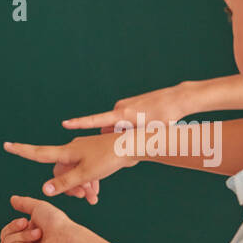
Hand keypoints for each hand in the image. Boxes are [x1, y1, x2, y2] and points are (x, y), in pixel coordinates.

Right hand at [0, 194, 75, 242]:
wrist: (64, 238)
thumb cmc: (56, 224)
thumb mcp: (38, 207)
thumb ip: (24, 203)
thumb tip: (12, 199)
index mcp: (29, 233)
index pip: (7, 231)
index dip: (12, 225)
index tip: (24, 221)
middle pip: (4, 238)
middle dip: (15, 230)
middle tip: (29, 226)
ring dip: (21, 237)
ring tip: (37, 236)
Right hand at [3, 130, 136, 202]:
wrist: (134, 146)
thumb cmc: (110, 157)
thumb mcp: (86, 174)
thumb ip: (65, 183)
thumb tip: (44, 190)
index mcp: (67, 152)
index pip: (38, 153)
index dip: (21, 151)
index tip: (6, 145)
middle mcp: (72, 150)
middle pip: (59, 172)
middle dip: (65, 187)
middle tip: (80, 197)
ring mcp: (83, 152)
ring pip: (73, 174)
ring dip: (79, 188)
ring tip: (91, 199)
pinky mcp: (94, 156)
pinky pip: (84, 172)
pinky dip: (88, 183)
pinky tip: (96, 194)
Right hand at [62, 83, 190, 134]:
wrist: (178, 98)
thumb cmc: (165, 117)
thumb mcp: (147, 133)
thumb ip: (128, 138)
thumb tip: (111, 140)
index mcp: (122, 115)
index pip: (95, 121)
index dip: (79, 123)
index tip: (64, 123)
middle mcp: (120, 108)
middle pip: (108, 130)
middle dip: (114, 140)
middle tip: (132, 144)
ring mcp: (125, 105)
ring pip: (117, 126)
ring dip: (124, 134)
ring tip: (143, 132)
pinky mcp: (130, 104)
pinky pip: (123, 120)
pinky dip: (129, 127)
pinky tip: (145, 126)